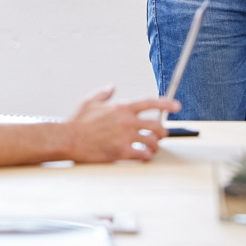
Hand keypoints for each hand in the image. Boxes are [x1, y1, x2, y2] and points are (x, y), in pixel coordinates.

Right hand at [64, 86, 179, 162]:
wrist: (69, 139)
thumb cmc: (77, 122)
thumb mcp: (90, 101)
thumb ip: (103, 94)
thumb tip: (111, 88)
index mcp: (122, 107)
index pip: (150, 103)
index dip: (166, 104)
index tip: (176, 106)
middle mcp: (127, 121)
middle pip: (156, 125)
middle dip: (163, 131)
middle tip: (163, 135)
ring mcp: (125, 137)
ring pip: (152, 141)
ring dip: (155, 146)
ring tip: (153, 148)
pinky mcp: (121, 151)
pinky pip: (142, 155)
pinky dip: (146, 156)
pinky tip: (144, 157)